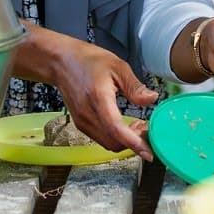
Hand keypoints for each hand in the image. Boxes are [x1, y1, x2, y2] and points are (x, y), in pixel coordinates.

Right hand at [52, 39, 157, 160]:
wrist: (61, 63)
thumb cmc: (87, 61)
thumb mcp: (117, 67)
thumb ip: (134, 86)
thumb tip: (151, 99)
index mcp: (99, 98)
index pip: (116, 128)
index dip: (134, 143)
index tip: (149, 152)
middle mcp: (88, 114)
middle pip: (114, 142)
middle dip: (134, 142)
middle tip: (148, 130)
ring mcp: (82, 121)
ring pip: (108, 143)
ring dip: (125, 141)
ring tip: (138, 126)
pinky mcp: (81, 124)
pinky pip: (101, 138)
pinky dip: (115, 138)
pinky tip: (124, 126)